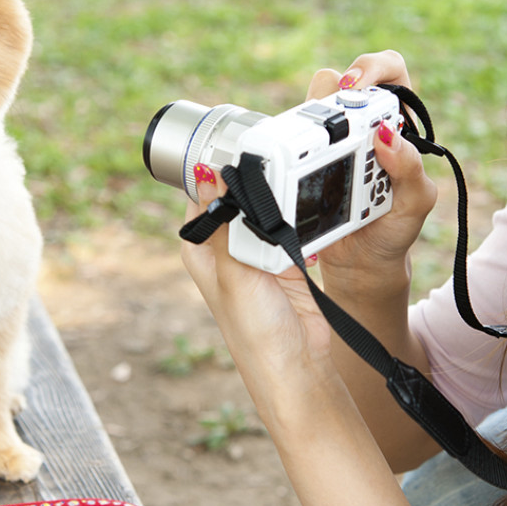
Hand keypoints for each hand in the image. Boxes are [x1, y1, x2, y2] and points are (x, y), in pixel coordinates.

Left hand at [180, 167, 335, 389]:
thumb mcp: (234, 273)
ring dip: (279, 195)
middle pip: (237, 193)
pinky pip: (291, 221)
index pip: (202, 191)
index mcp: (201, 245)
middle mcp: (225, 245)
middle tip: (272, 156)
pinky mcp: (286, 256)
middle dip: (254, 177)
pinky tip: (306, 205)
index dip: (215, 166)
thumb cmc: (255, 331)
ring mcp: (256, 250)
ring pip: (266, 204)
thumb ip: (224, 223)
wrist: (298, 364)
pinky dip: (298, 214)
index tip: (236, 142)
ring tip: (293, 180)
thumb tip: (205, 174)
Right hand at [306, 51, 437, 280]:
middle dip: (335, 85)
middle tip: (332, 107)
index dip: (375, 68)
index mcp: (397, 124)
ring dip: (308, 113)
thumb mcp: (415, 203)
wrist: (361, 264)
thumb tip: (387, 134)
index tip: (359, 89)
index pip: (391, 70)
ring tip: (311, 138)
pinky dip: (288, 141)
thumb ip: (410, 169)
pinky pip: (291, 137)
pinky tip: (292, 158)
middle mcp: (361, 125)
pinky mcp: (304, 159)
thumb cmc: (395, 231)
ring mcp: (330, 141)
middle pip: (343, 79)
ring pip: (312, 104)